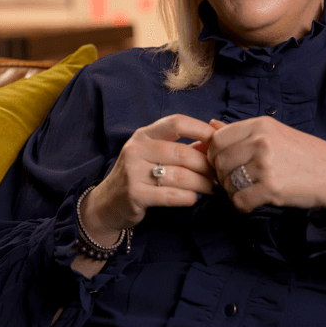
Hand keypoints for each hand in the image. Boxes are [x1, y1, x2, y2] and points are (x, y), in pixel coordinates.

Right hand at [81, 114, 217, 244]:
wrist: (107, 203)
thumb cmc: (139, 176)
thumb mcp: (155, 155)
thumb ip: (185, 148)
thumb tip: (216, 141)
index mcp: (143, 135)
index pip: (176, 123)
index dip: (201, 129)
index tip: (218, 140)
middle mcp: (136, 150)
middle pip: (182, 153)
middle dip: (206, 165)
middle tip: (217, 174)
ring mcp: (133, 172)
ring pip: (180, 176)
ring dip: (202, 184)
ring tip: (210, 188)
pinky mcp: (135, 195)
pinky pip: (172, 195)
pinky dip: (189, 198)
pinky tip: (194, 198)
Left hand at [206, 117, 325, 215]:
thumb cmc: (305, 154)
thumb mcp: (275, 133)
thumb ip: (242, 132)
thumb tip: (211, 126)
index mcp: (260, 124)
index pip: (217, 139)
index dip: (215, 154)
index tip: (224, 162)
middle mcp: (260, 141)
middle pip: (219, 161)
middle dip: (222, 174)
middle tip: (236, 180)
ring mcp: (265, 165)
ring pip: (227, 182)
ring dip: (232, 191)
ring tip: (248, 190)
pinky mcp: (271, 188)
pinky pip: (239, 201)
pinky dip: (243, 205)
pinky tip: (254, 200)